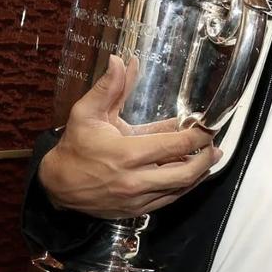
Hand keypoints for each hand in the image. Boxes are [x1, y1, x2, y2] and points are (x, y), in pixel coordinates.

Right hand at [38, 55, 221, 218]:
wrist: (57, 185)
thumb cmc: (75, 146)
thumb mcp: (87, 112)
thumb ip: (109, 87)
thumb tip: (120, 61)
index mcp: (127, 154)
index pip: (175, 145)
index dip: (198, 136)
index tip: (209, 126)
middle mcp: (135, 180)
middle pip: (185, 172)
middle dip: (205, 158)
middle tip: (214, 144)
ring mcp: (137, 199)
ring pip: (180, 189)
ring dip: (198, 173)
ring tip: (209, 158)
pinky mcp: (135, 210)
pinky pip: (168, 200)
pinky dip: (182, 187)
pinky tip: (189, 175)